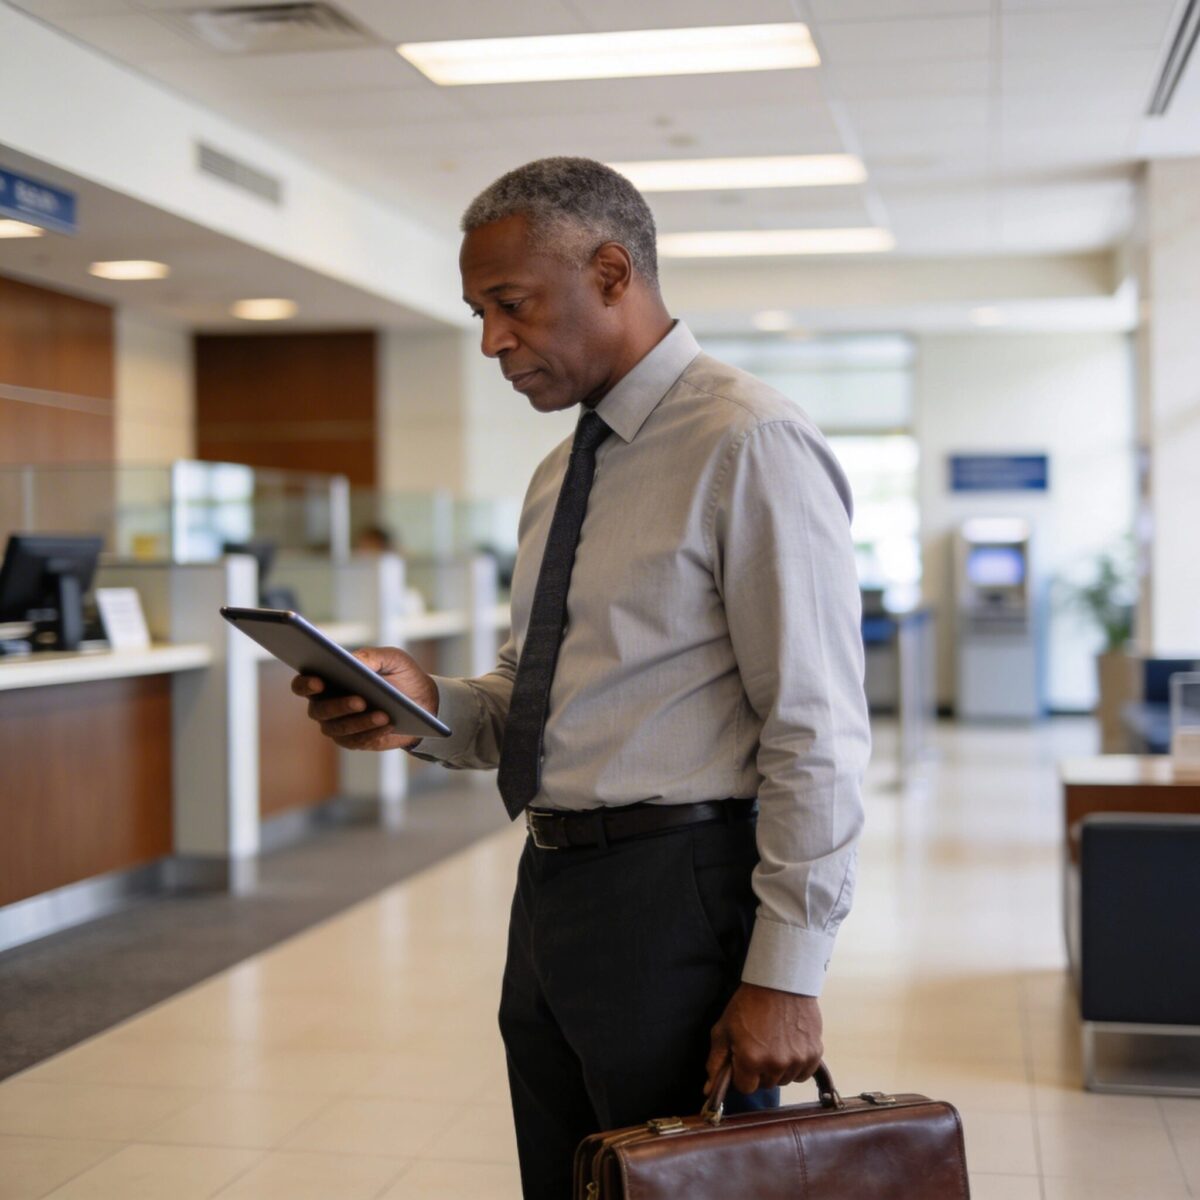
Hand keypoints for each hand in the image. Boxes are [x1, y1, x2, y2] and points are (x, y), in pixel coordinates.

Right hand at [290, 646, 437, 751]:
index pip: (303, 684)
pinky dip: (373, 732)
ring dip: (361, 722)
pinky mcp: (355, 741)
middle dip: (339, 706)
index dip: (306, 684)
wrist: (423, 700)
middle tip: (360, 701)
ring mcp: (338, 726)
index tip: (318, 682)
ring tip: (383, 714)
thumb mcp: (392, 659)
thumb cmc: (400, 674)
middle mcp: (326, 705)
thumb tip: (353, 660)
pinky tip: (389, 724)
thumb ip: (371, 656)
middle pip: (319, 710)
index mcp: (327, 680)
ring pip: (339, 728)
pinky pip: (359, 740)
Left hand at [705, 983, 822, 1096]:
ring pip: (784, 1079)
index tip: (744, 1057)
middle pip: (765, 1084)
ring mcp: (797, 1060)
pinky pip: (803, 1073)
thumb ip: (716, 1062)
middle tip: (759, 1046)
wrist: (780, 981)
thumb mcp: (724, 1029)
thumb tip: (708, 1091)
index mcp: (750, 1060)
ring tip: (775, 1042)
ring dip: (779, 1068)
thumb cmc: (748, 1004)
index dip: (742, 1073)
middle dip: (759, 1070)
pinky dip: (796, 1065)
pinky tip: (790, 1045)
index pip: (745, 1088)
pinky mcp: (814, 1053)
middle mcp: (775, 1065)